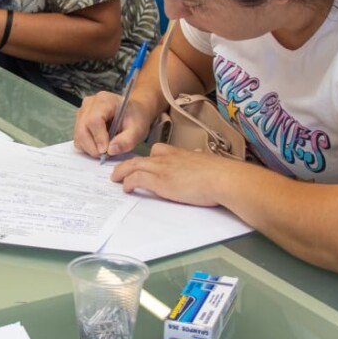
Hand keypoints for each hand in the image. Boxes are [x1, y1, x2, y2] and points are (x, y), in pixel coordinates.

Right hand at [73, 91, 152, 159]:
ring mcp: (82, 112)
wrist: (132, 113)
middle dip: (93, 146)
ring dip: (90, 148)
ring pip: (78, 135)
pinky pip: (78, 138)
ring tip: (105, 149)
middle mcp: (89, 104)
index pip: (94, 120)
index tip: (106, 151)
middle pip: (82, 128)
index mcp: (105, 100)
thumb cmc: (135, 118)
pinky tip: (100, 145)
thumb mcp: (138, 130)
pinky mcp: (79, 122)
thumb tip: (111, 150)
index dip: (98, 137)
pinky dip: (87, 146)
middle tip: (106, 155)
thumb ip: (127, 141)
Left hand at [111, 142, 232, 206]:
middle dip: (129, 164)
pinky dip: (128, 182)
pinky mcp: (159, 181)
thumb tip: (202, 173)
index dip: (148, 158)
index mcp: (179, 153)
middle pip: (141, 158)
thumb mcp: (206, 167)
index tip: (143, 162)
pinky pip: (136, 178)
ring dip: (122, 172)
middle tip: (121, 169)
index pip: (158, 150)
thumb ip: (198, 168)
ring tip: (115, 178)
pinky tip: (126, 188)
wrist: (221, 178)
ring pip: (133, 165)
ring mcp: (162, 168)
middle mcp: (168, 158)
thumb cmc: (219, 175)